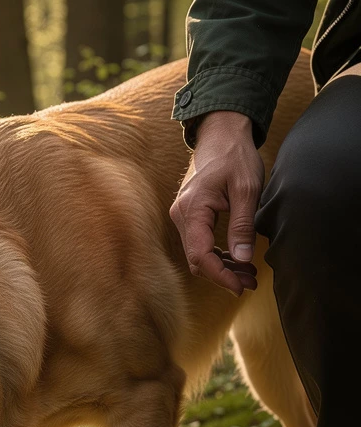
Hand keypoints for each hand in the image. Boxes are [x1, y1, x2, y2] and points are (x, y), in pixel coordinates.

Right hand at [169, 110, 264, 295]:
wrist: (221, 136)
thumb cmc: (234, 157)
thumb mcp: (246, 189)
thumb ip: (242, 225)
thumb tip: (242, 259)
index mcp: (192, 209)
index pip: (201, 255)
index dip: (220, 276)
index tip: (240, 287)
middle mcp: (181, 217)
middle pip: (197, 260)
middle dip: (223, 275)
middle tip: (250, 283)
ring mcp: (183, 218)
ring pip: (198, 255)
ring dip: (221, 268)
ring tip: (248, 274)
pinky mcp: (189, 218)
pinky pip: (200, 245)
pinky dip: (217, 256)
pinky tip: (237, 259)